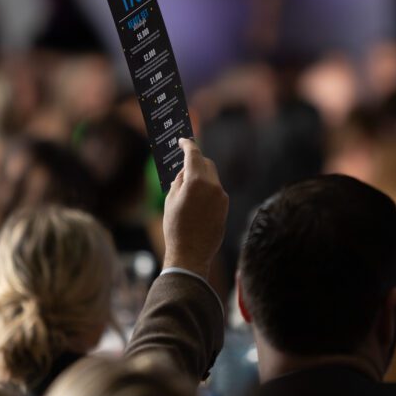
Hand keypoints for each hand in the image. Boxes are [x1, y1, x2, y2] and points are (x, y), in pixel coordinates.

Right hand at [163, 138, 228, 278]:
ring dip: (201, 177)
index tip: (183, 141)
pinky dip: (207, 190)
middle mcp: (213, 186)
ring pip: (212, 178)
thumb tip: (185, 171)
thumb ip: (179, 181)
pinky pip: (216, 191)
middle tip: (184, 165)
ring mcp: (221, 196)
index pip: (193, 154)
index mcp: (196, 181)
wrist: (191, 254)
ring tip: (187, 190)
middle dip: (196, 161)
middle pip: (206, 163)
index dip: (187, 145)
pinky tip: (196, 202)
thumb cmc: (175, 227)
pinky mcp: (225, 207)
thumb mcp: (170, 200)